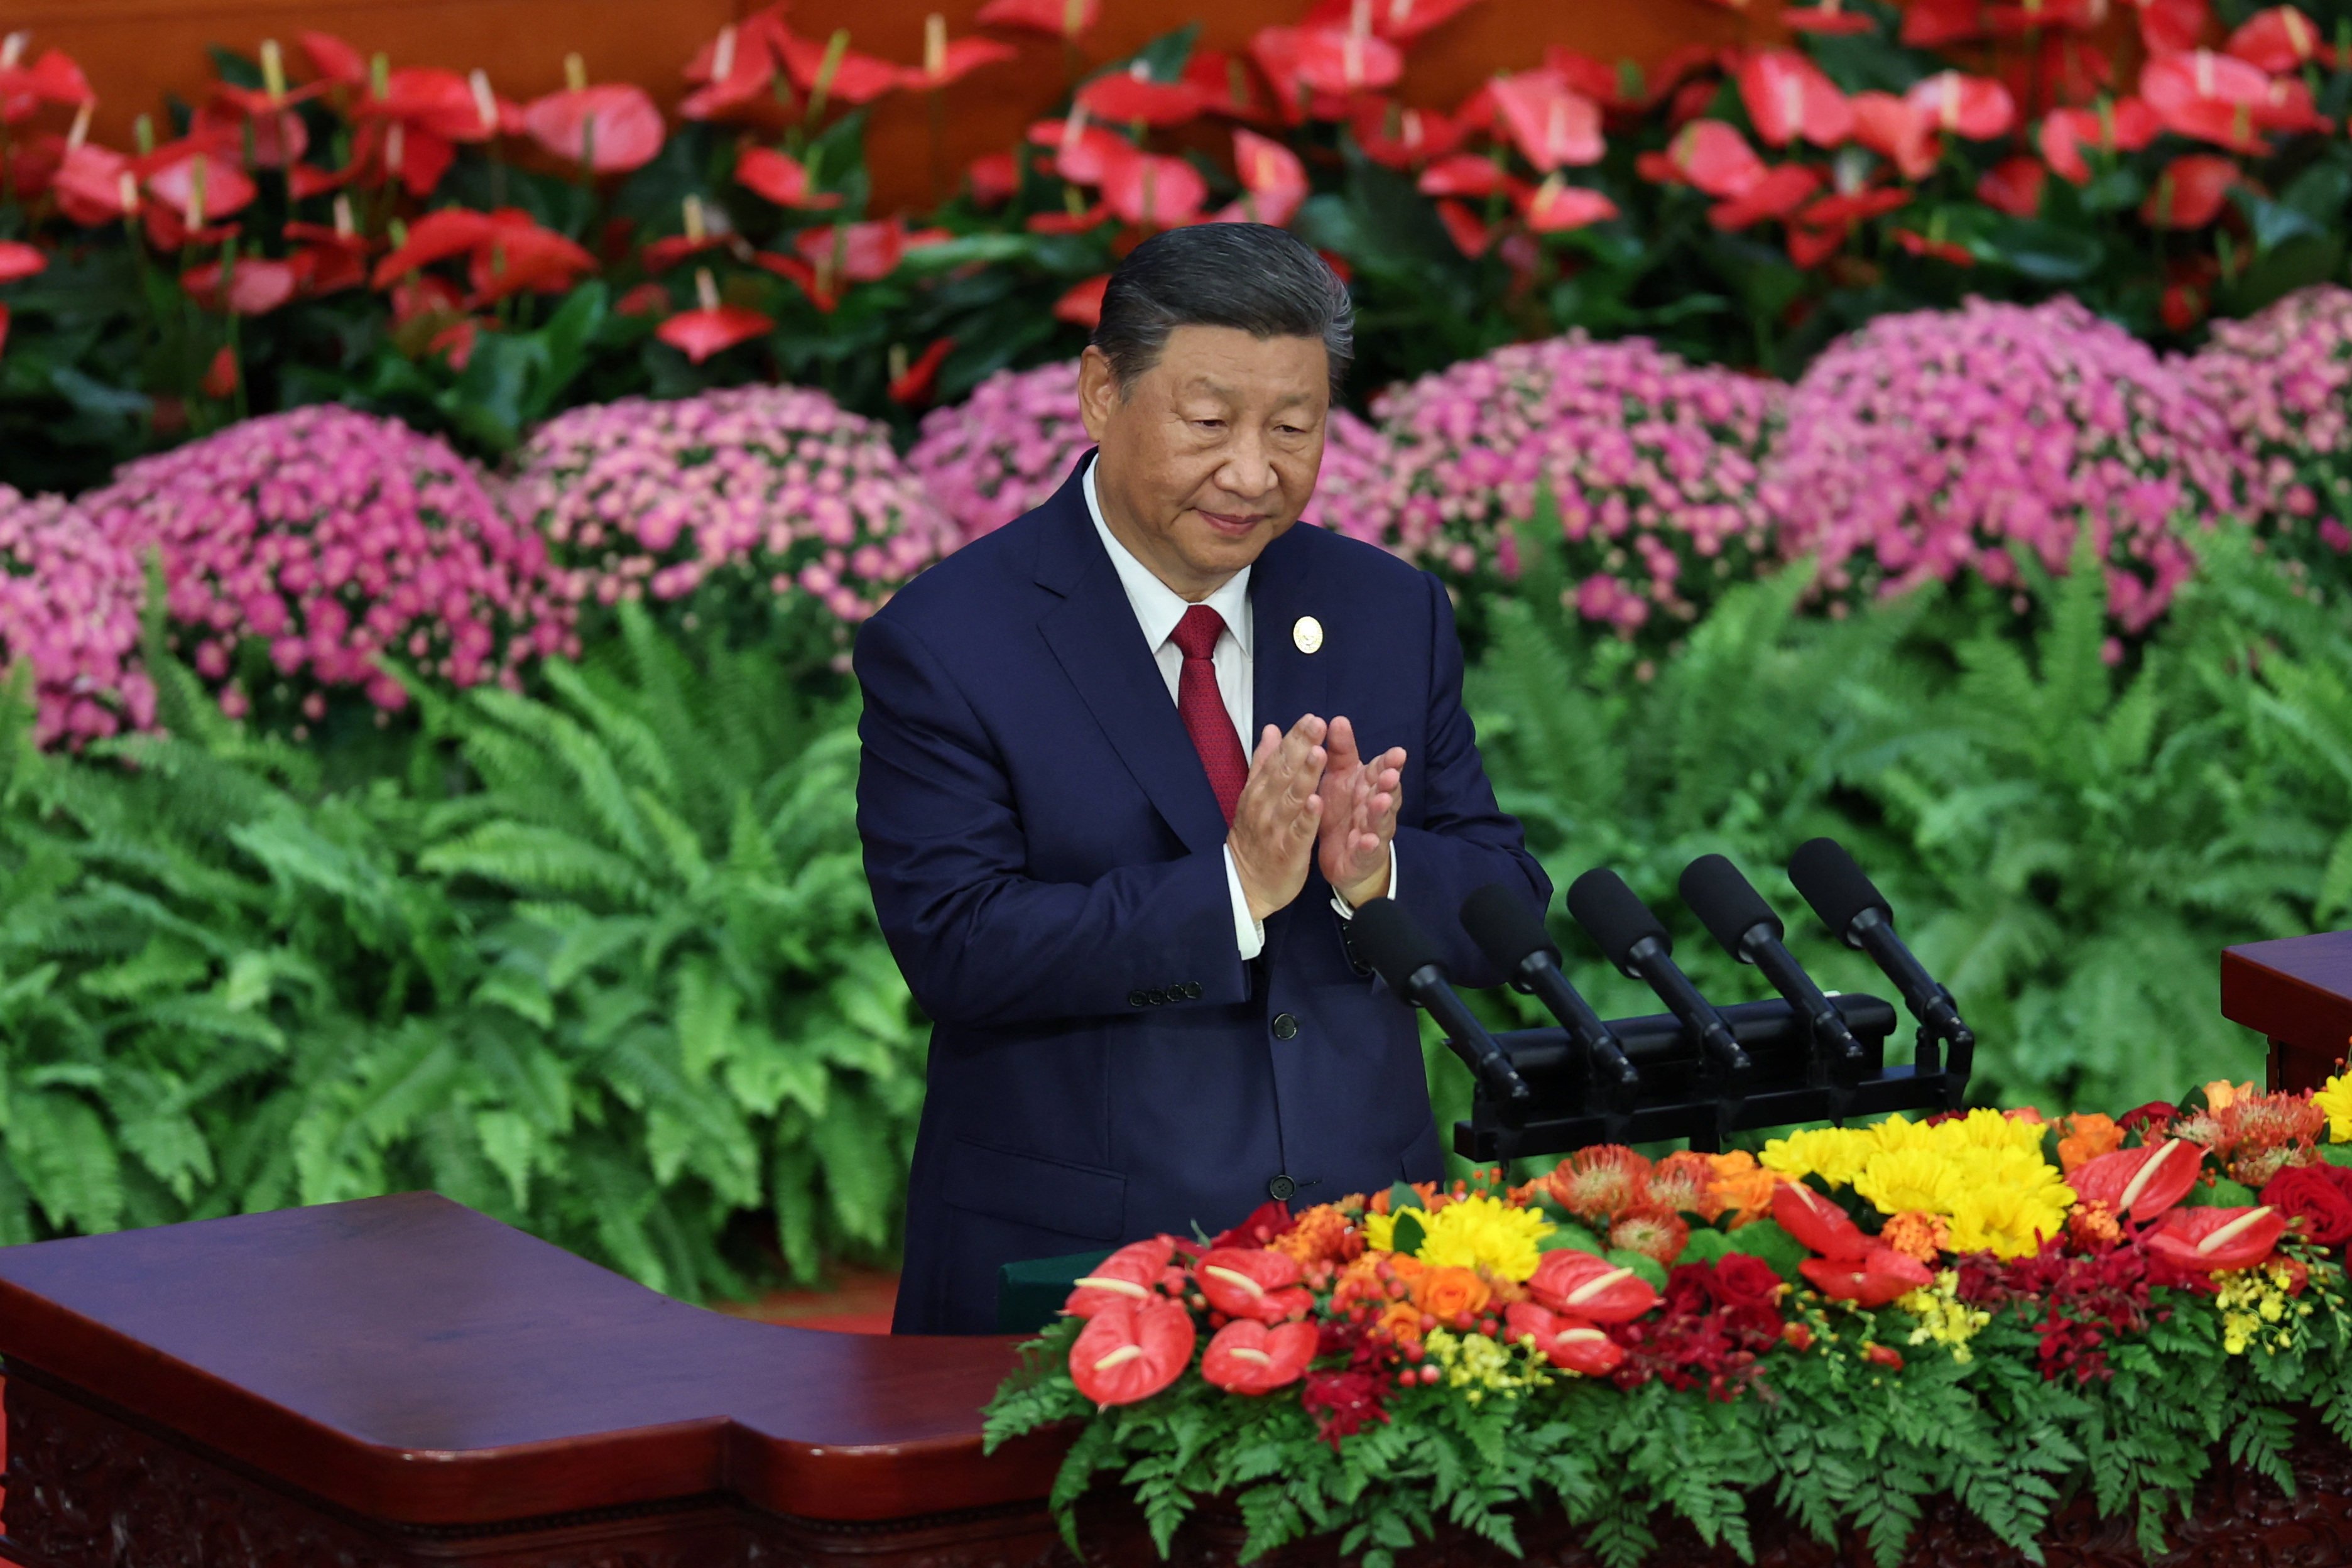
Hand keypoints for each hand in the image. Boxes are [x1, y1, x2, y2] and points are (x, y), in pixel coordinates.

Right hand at [1227, 715, 1327, 923]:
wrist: (1244, 884)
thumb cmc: (1254, 837)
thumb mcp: (1254, 796)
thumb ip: (1264, 763)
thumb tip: (1272, 729)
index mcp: (1259, 790)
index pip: (1278, 759)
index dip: (1294, 738)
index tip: (1311, 718)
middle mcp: (1265, 806)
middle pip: (1284, 773)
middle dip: (1301, 748)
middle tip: (1317, 724)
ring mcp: (1275, 829)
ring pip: (1292, 798)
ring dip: (1305, 776)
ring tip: (1318, 753)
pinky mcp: (1287, 852)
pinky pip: (1298, 832)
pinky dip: (1306, 818)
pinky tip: (1317, 801)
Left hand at [1316, 716, 1404, 907]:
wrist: (1342, 856)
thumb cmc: (1343, 810)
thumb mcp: (1339, 778)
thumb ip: (1340, 751)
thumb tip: (1339, 719)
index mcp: (1368, 786)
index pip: (1381, 770)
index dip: (1389, 763)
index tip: (1398, 753)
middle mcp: (1375, 807)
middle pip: (1386, 793)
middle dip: (1389, 784)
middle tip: (1391, 775)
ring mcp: (1373, 832)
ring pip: (1380, 821)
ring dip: (1381, 811)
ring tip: (1380, 801)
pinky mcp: (1364, 856)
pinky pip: (1368, 851)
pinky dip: (1369, 846)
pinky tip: (1367, 840)